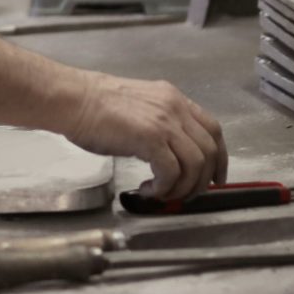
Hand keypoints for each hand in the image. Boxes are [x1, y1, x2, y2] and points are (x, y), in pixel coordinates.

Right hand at [60, 72, 226, 198]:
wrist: (74, 99)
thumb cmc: (95, 107)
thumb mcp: (139, 109)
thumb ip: (160, 126)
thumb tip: (168, 158)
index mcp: (174, 99)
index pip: (213, 129)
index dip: (219, 158)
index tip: (215, 177)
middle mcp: (175, 108)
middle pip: (209, 150)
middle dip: (202, 180)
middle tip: (186, 195)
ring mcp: (164, 122)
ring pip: (196, 163)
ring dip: (183, 187)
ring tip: (163, 194)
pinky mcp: (150, 137)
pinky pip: (172, 171)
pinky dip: (165, 187)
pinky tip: (148, 189)